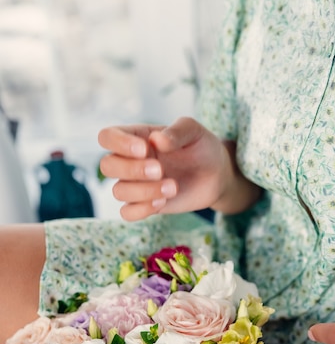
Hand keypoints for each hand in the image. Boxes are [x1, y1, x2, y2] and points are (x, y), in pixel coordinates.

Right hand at [98, 117, 260, 220]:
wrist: (217, 175)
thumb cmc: (202, 147)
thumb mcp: (194, 131)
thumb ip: (177, 131)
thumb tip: (157, 141)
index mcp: (136, 137)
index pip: (107, 136)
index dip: (119, 143)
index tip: (145, 149)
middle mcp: (130, 160)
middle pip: (107, 166)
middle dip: (132, 169)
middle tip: (160, 170)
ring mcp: (136, 184)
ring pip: (118, 191)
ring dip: (144, 191)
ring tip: (174, 187)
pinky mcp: (146, 205)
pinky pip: (127, 213)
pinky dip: (141, 209)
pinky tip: (163, 202)